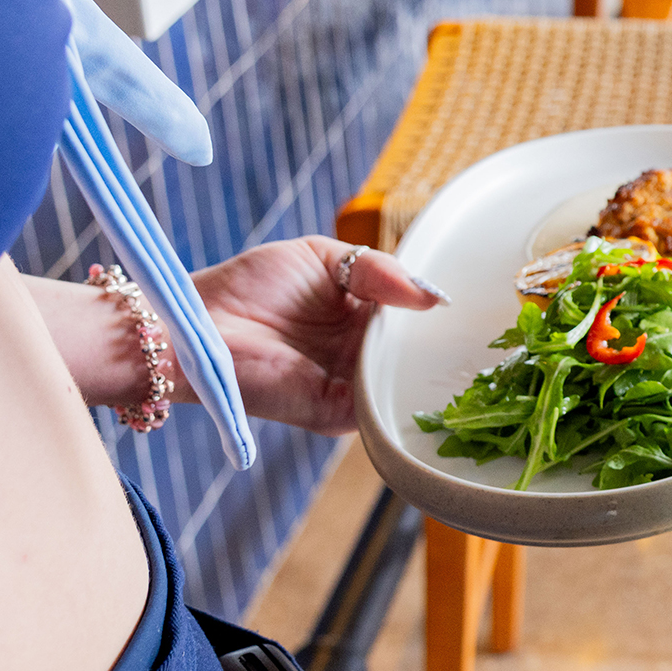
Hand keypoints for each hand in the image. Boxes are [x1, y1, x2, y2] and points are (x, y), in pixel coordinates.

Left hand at [182, 237, 445, 434]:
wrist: (199, 323)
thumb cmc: (249, 287)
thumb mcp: (323, 257)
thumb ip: (378, 269)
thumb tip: (431, 296)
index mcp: (361, 319)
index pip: (413, 321)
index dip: (437, 314)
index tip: (468, 307)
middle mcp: (360, 356)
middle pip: (416, 357)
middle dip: (442, 346)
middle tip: (472, 334)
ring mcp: (351, 387)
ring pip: (406, 385)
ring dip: (426, 370)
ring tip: (454, 350)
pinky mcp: (336, 413)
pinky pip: (382, 410)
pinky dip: (400, 394)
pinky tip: (414, 369)